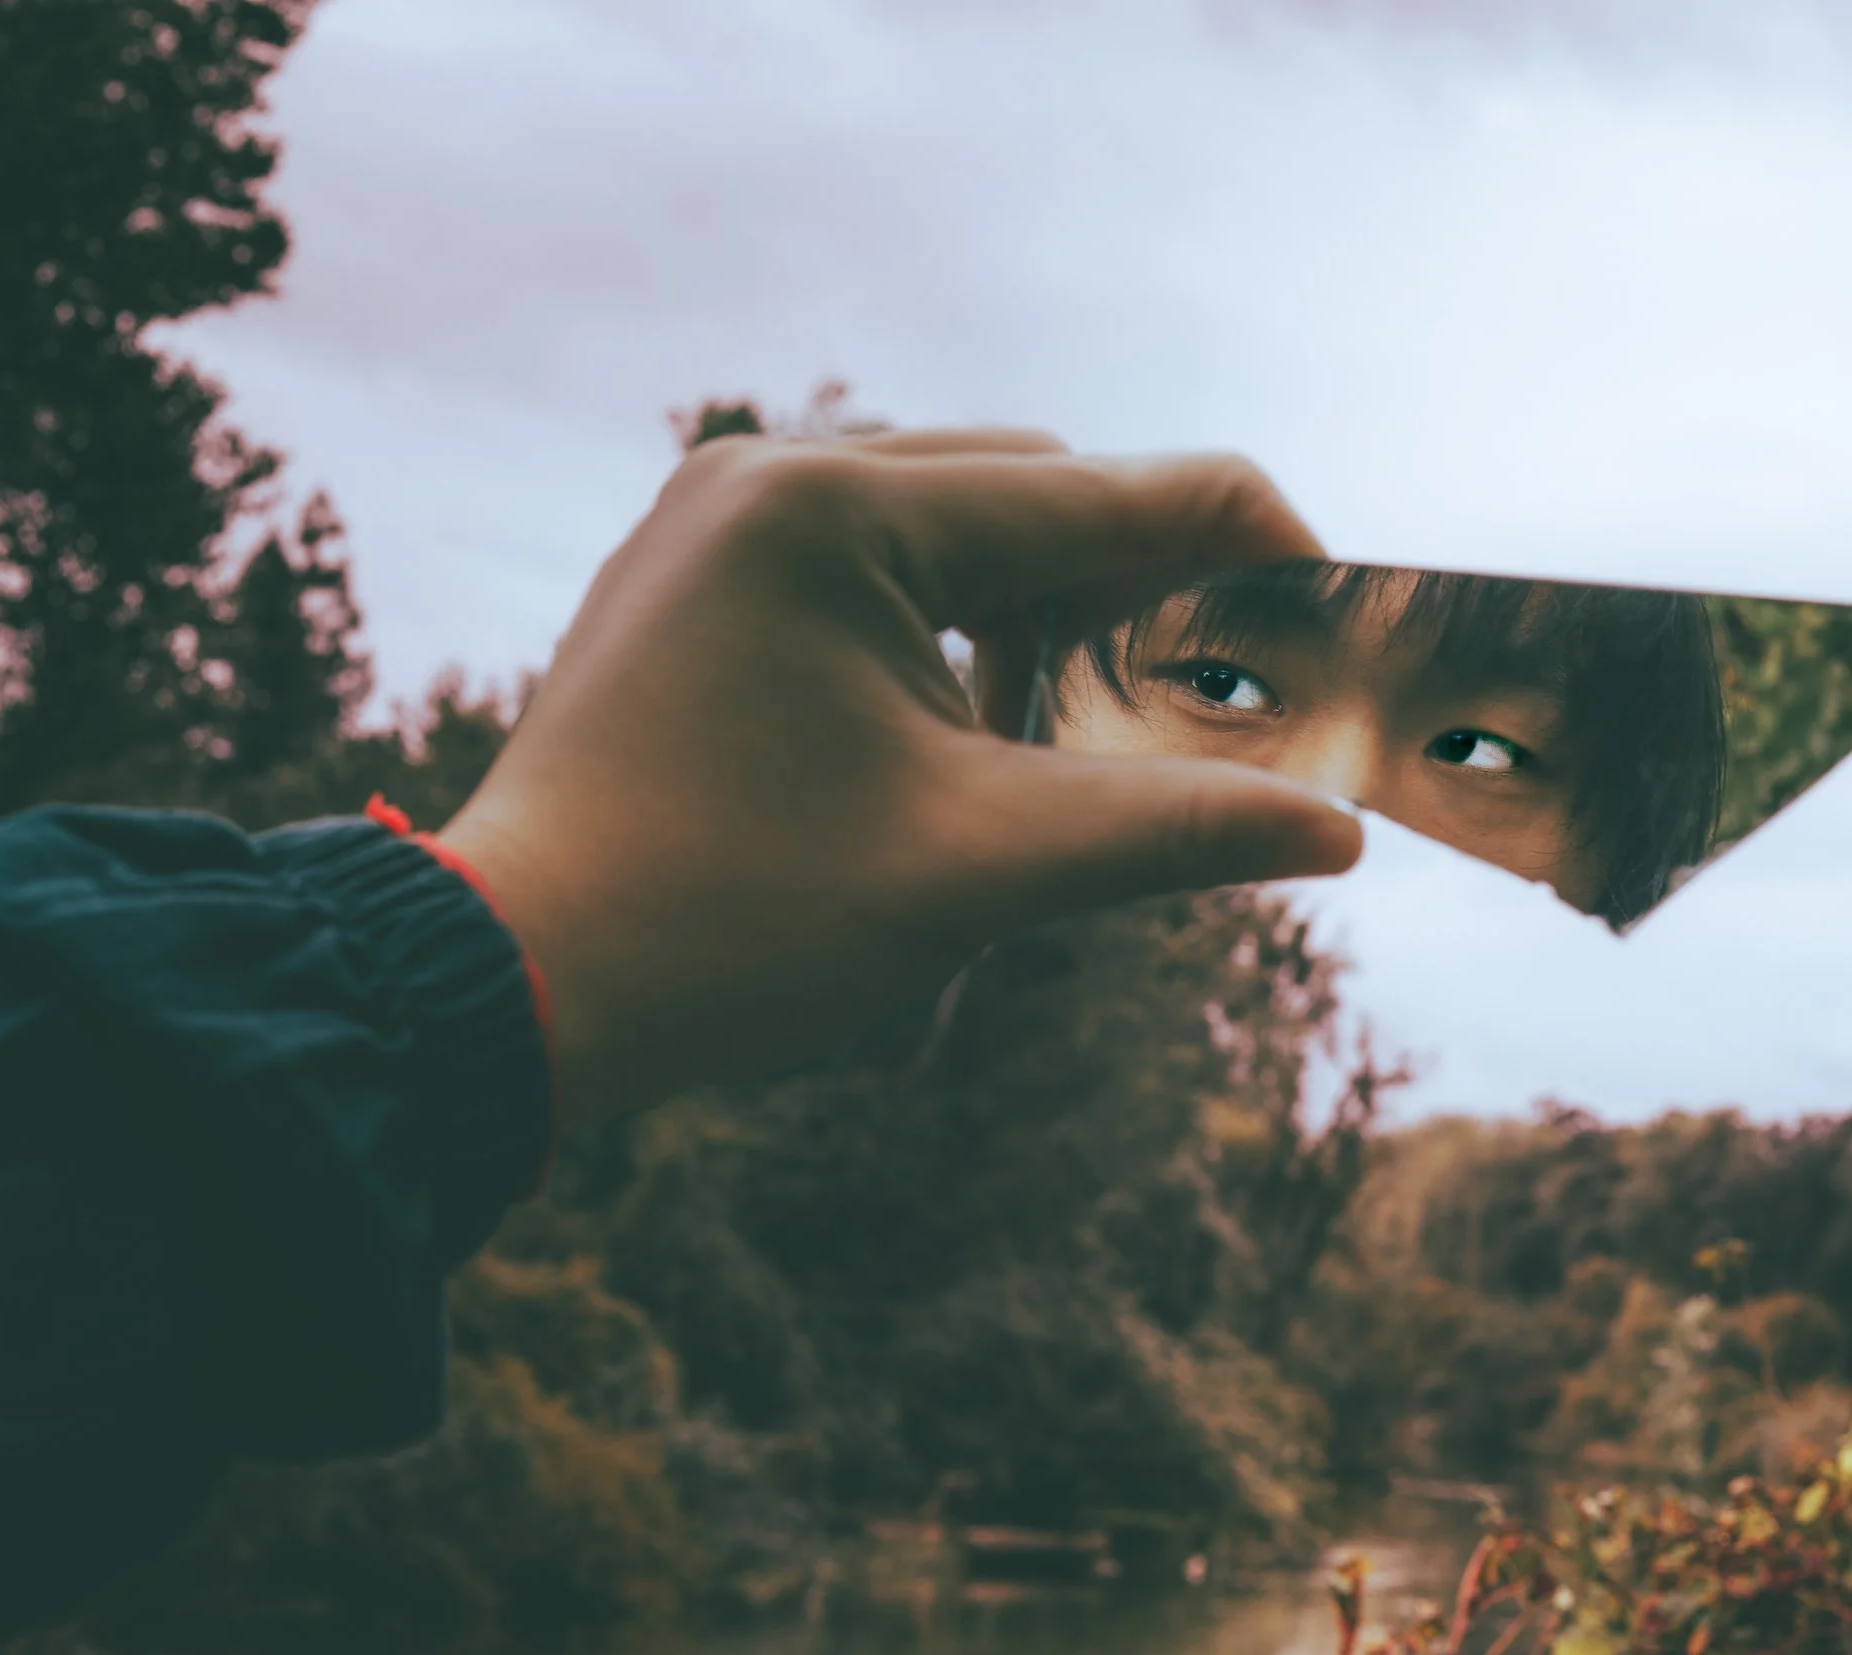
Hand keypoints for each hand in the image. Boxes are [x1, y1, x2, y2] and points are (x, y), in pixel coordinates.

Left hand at [437, 429, 1364, 1128]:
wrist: (512, 984)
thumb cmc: (727, 923)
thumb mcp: (975, 870)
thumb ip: (1169, 828)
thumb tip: (1336, 831)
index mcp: (835, 511)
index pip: (1104, 491)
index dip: (1246, 552)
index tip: (1339, 617)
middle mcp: (771, 475)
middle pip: (1036, 492)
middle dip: (1144, 587)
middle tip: (1222, 702)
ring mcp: (723, 519)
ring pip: (957, 525)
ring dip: (1048, 610)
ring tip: (1093, 733)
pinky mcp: (703, 575)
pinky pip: (875, 561)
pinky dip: (956, 626)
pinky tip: (981, 727)